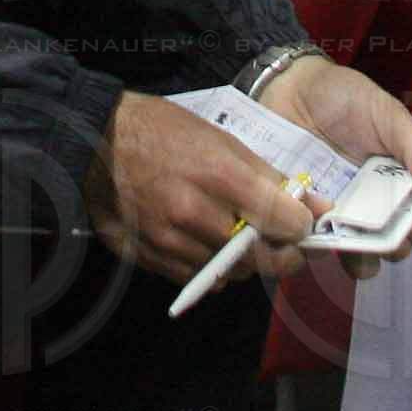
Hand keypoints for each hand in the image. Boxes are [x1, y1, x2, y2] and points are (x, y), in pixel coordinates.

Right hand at [83, 90, 318, 286]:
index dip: (301, 226)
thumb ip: (268, 176)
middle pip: (260, 258)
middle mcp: (194, 213)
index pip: (283, 221)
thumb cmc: (162, 131)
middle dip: (281, 254)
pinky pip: (197, 279)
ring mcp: (169, 240)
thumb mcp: (220, 139)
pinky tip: (205, 243)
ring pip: (230, 274)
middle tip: (282, 243)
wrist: (96, 142)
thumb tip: (315, 206)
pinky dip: (210, 268)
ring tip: (237, 236)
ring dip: (243, 261)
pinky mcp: (150, 258)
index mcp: (217, 175)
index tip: (301, 223)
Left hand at [257, 56, 411, 277]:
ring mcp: (339, 219)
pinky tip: (308, 211)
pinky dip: (313, 240)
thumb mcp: (385, 114)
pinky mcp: (304, 218)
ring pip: (357, 260)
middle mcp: (375, 213)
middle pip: (395, 251)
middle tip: (376, 219)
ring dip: (353, 252)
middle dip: (390, 245)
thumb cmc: (346, 99)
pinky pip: (312, 247)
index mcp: (403, 190)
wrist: (292, 86)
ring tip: (338, 219)